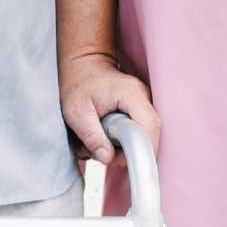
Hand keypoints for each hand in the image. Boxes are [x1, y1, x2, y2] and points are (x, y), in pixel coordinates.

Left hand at [60, 53, 159, 167]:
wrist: (83, 66)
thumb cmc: (79, 84)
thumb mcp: (77, 111)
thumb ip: (92, 136)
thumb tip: (107, 158)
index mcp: (131, 94)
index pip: (150, 127)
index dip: (140, 149)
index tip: (118, 160)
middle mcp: (143, 98)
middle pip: (149, 136)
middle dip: (125, 152)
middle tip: (101, 150)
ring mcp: (143, 105)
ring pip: (142, 139)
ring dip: (120, 148)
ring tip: (98, 138)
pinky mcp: (138, 113)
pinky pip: (136, 135)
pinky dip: (120, 143)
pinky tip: (104, 135)